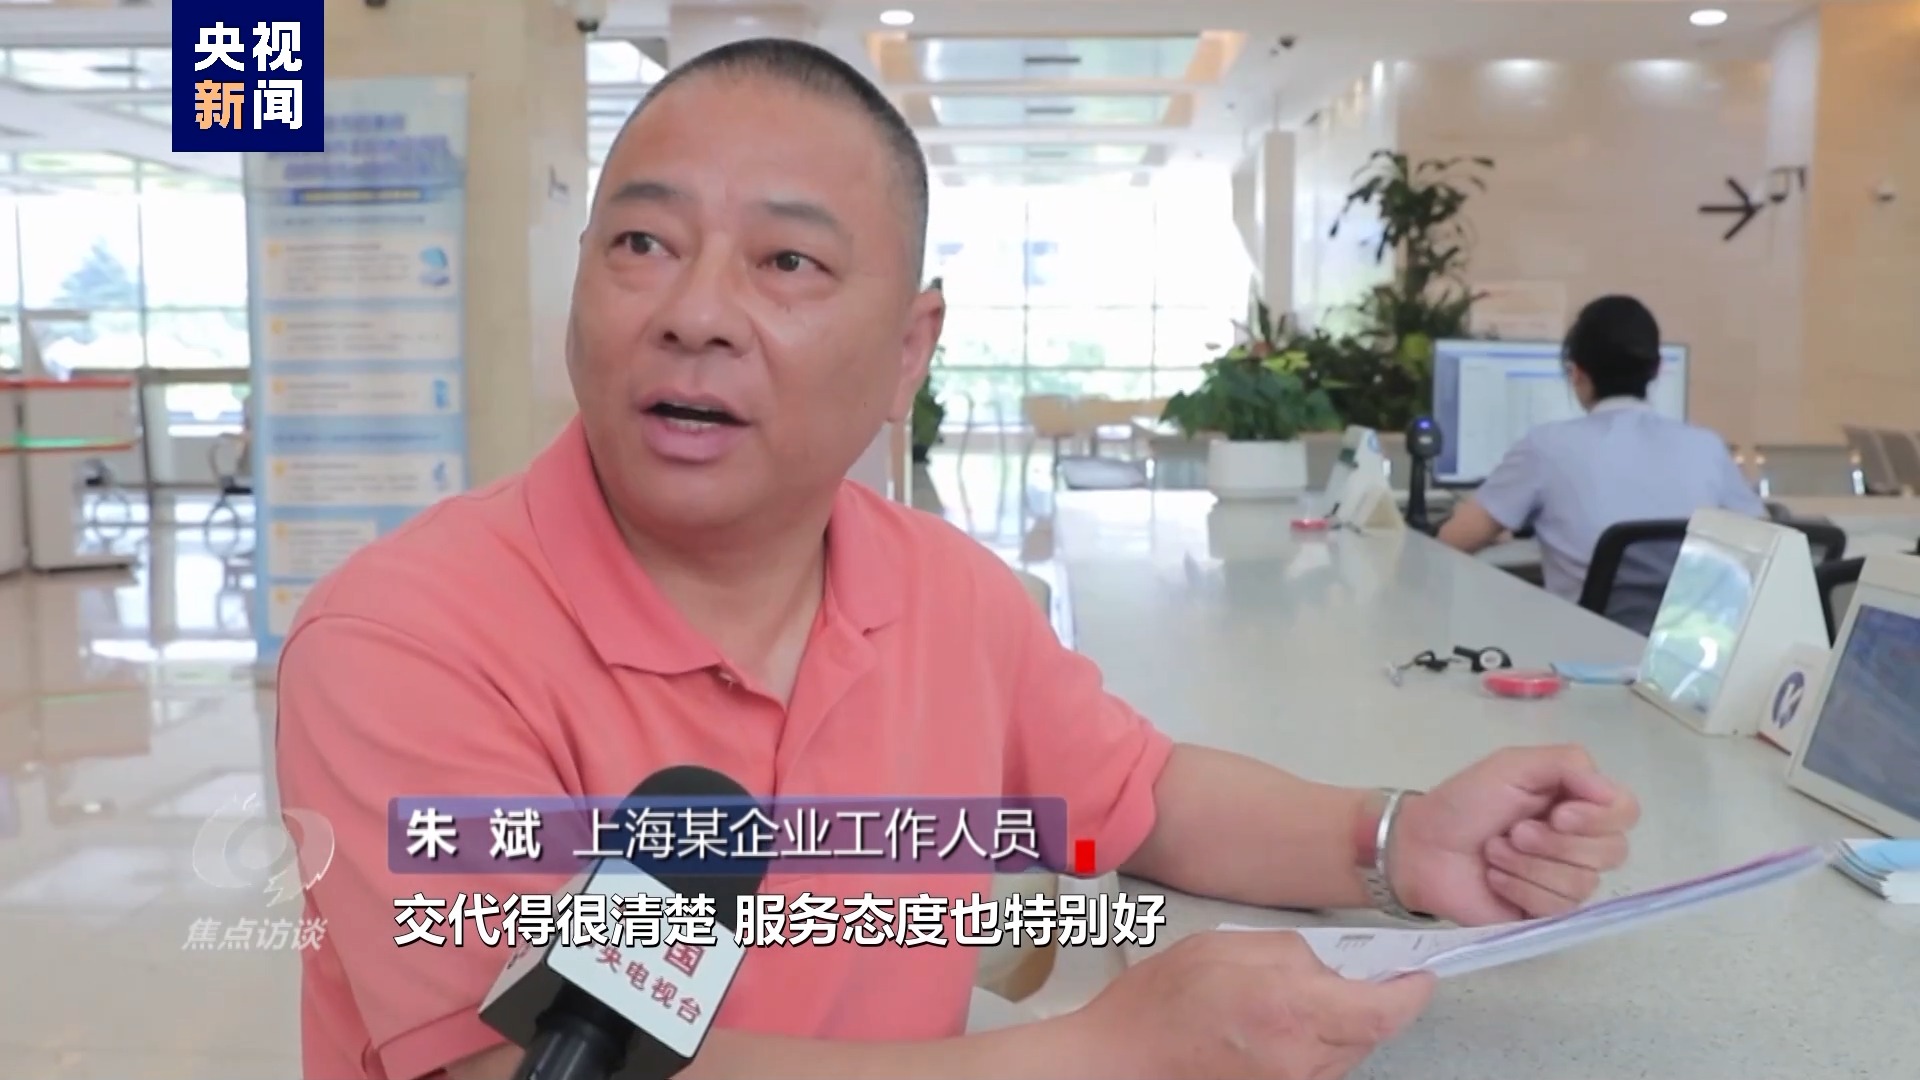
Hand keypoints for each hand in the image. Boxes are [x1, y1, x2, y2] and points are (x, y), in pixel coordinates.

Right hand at [1072, 930, 1434, 1079]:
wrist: (1119, 1062)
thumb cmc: (1159, 1005)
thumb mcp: (1226, 946)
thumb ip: (1291, 952)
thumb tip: (1328, 965)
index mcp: (1290, 1010)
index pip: (1383, 1012)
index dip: (1410, 994)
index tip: (1419, 978)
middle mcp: (1300, 1059)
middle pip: (1369, 1035)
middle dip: (1369, 1004)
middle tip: (1350, 979)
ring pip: (1346, 1056)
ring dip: (1339, 1028)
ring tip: (1291, 1003)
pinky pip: (1318, 1072)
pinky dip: (1314, 1048)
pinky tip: (1279, 1028)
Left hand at [1390, 744, 1639, 924]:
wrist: (1422, 847)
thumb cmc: (1464, 802)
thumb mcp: (1513, 766)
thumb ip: (1567, 764)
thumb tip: (1611, 793)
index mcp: (1577, 802)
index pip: (1626, 812)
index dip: (1600, 817)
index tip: (1559, 814)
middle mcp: (1580, 842)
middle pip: (1612, 851)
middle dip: (1555, 843)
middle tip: (1513, 832)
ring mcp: (1564, 880)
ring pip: (1583, 882)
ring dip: (1529, 864)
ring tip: (1495, 851)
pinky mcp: (1545, 913)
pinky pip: (1557, 906)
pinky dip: (1519, 886)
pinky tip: (1494, 877)